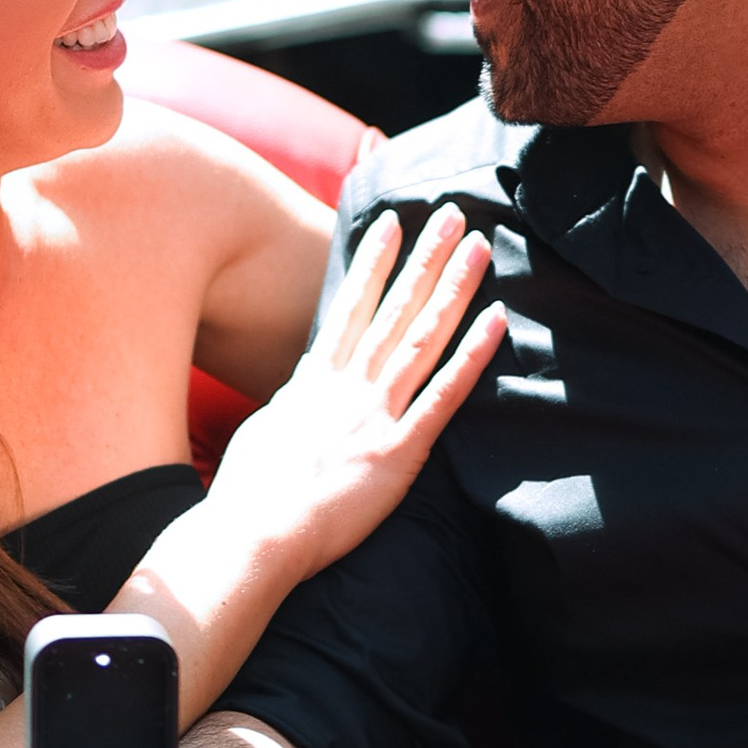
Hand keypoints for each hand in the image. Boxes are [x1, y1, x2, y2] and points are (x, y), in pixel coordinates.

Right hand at [210, 206, 504, 582]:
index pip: (350, 307)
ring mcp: (375, 414)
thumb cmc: (250, 497)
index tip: (392, 222)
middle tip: (451, 213)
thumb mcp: (265, 434)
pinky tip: (496, 320)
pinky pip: (444, 394)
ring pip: (422, 336)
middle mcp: (347, 387)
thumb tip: (301, 396)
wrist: (252, 534)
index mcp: (314, 382)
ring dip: (452, 287)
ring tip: (477, 246)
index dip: (373, 262)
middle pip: (394, 308)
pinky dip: (472, 354)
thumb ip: (293, 408)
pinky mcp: (399, 451)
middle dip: (425, 257)